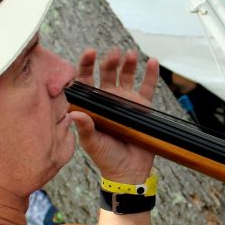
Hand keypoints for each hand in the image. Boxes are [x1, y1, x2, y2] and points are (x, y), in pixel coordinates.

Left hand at [70, 48, 159, 183]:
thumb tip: (73, 113)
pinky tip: (151, 61)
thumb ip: (84, 127)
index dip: (86, 65)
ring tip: (129, 55)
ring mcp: (126, 101)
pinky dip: (150, 74)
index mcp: (93, 105)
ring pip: (127, 76)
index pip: (87, 80)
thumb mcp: (92, 143)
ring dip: (127, 63)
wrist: (128, 171)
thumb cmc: (106, 157)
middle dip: (110, 61)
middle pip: (108, 73)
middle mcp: (109, 99)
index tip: (90, 53)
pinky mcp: (143, 107)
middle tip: (114, 54)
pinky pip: (147, 87)